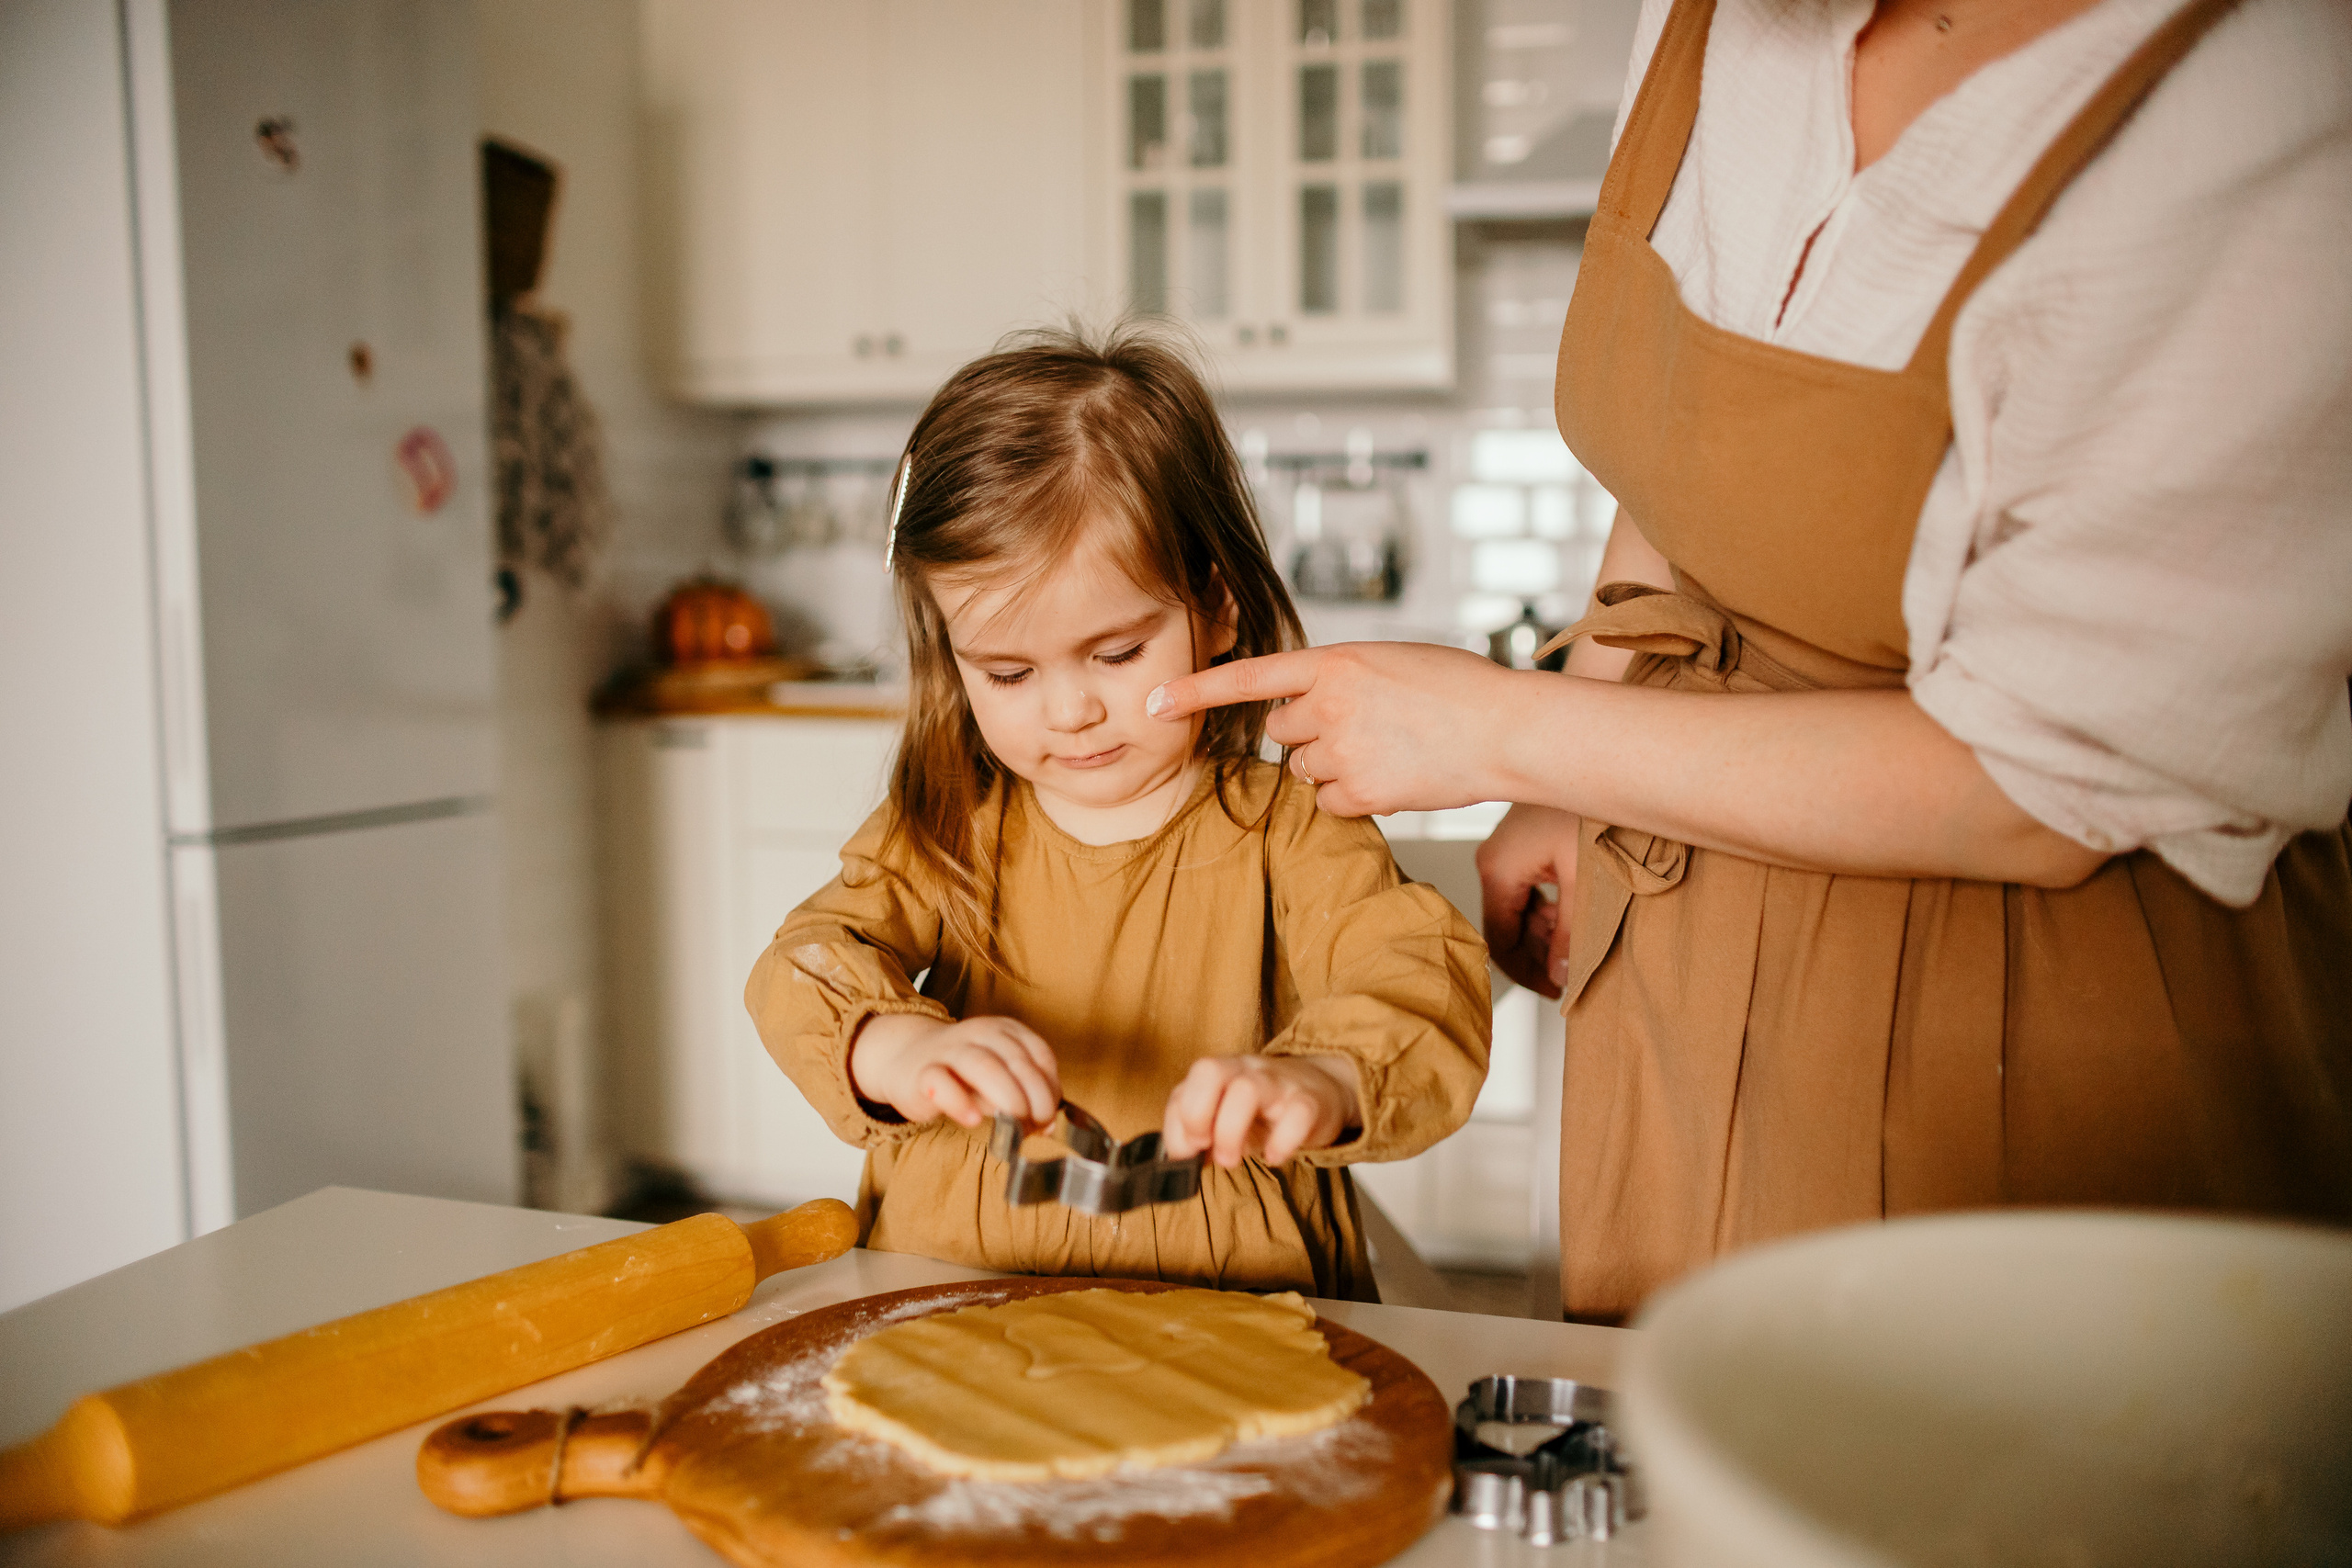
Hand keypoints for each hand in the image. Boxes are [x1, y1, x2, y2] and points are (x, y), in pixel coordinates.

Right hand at [848, 1014, 1060, 1129]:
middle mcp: (980, 1033)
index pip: (1040, 1055)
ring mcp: (949, 1050)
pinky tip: (973, 1119)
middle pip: (1016, 1061)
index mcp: (1006, 1031)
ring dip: (1007, 1098)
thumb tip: (1047, 1126)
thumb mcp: (1000, 1078)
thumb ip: (1025, 1097)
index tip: (1048, 1117)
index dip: (1050, 1089)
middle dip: (1033, 1099)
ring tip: (1014, 1125)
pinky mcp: (923, 1073)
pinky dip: (960, 1102)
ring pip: (983, 1065)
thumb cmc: (963, 1073)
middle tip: (1034, 1127)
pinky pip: (941, 1082)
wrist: (908, 1059)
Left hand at [1147, 643, 1515, 817]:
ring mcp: (1344, 751)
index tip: (1153, 702)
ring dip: (1333, 766)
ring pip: (1306, 770)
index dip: (1196, 690)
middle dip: (1308, 733)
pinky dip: (1354, 798)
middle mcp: (1330, 705)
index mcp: (1337, 662)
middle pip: (1281, 731)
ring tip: (1388, 750)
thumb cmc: (1459, 690)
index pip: (1250, 677)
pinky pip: (1329, 803)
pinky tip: (1393, 776)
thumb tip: (1311, 706)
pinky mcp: (1362, 793)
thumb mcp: (1391, 661)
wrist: (1506, 730)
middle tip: (1363, 728)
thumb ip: (1341, 677)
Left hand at [1161, 1055, 1361, 1168]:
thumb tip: (1179, 1158)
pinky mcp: (1310, 1102)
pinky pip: (1297, 1114)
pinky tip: (1274, 1157)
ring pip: (1247, 1089)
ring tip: (1231, 1160)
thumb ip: (1197, 1132)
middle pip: (1210, 1070)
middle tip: (1204, 1148)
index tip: (1186, 1153)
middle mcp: (1246, 1070)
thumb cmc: (1264, 1110)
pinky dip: (1281, 1142)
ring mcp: (1279, 1083)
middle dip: (1196, 1115)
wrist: (1322, 1091)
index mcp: (1221, 1072)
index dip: (1178, 1122)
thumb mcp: (1225, 1116)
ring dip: (1230, 1132)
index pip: (1185, 1085)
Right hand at [1477, 803, 1581, 998]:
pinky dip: (1548, 907)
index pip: (1497, 939)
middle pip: (1506, 925)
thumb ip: (1569, 936)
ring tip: (1576, 946)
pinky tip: (1574, 915)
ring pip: (1518, 907)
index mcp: (1497, 869)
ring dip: (1545, 930)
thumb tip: (1559, 974)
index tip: (1553, 991)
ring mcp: (1507, 848)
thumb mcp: (1584, 884)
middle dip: (1538, 953)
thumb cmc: (1592, 810)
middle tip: (1568, 976)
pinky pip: (1527, 886)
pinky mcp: (1524, 841)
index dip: (1525, 973)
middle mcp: (1494, 858)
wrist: (1603, 759)